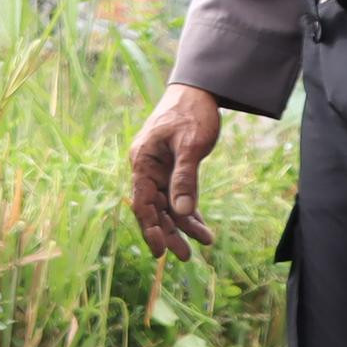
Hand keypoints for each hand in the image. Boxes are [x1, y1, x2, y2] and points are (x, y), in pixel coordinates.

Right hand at [129, 83, 226, 254]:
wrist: (197, 90)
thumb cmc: (192, 113)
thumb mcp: (192, 145)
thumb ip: (185, 178)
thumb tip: (182, 212)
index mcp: (143, 161)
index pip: (143, 202)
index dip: (150, 228)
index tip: (161, 251)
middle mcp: (147, 168)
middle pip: (155, 208)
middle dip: (169, 233)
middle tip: (185, 256)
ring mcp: (159, 169)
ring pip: (168, 204)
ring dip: (183, 224)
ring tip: (203, 242)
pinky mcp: (172, 168)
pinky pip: (178, 195)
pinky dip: (189, 210)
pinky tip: (201, 226)